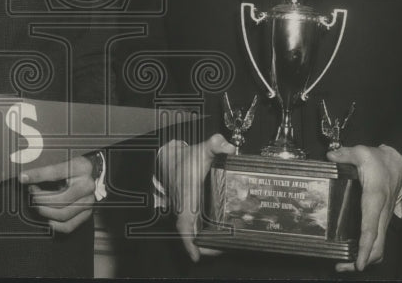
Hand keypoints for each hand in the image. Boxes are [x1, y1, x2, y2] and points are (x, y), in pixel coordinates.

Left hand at [19, 156, 95, 233]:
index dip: (37, 175)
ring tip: (38, 203)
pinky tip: (47, 217)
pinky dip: (54, 225)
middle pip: (59, 199)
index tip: (23, 177)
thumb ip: (47, 168)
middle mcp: (87, 186)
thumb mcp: (64, 160)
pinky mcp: (87, 212)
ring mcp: (88, 201)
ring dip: (45, 211)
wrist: (92, 173)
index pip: (55, 173)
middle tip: (32, 193)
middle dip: (40, 198)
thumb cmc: (75, 166)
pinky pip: (68, 226)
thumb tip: (26, 175)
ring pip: (62, 214)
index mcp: (81, 168)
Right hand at [158, 135, 235, 262]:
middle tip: (222, 252)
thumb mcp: (202, 148)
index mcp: (186, 195)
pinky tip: (220, 239)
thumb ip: (215, 144)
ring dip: (206, 243)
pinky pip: (195, 228)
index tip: (196, 256)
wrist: (172, 160)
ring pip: (193, 233)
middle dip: (203, 247)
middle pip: (190, 234)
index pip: (184, 222)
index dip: (189, 240)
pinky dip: (205, 236)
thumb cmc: (187, 158)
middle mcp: (184, 207)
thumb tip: (229, 146)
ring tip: (224, 248)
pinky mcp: (189, 212)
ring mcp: (185, 211)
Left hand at [327, 144, 401, 271]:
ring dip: (366, 258)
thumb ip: (345, 154)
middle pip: (378, 245)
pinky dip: (369, 250)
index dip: (365, 247)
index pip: (371, 227)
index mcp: (375, 198)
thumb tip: (330, 156)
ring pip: (380, 246)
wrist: (397, 163)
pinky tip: (354, 252)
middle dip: (363, 260)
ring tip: (346, 263)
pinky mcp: (382, 220)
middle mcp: (381, 213)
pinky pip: (378, 240)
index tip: (359, 262)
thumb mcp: (362, 152)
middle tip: (343, 266)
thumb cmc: (379, 160)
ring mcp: (383, 218)